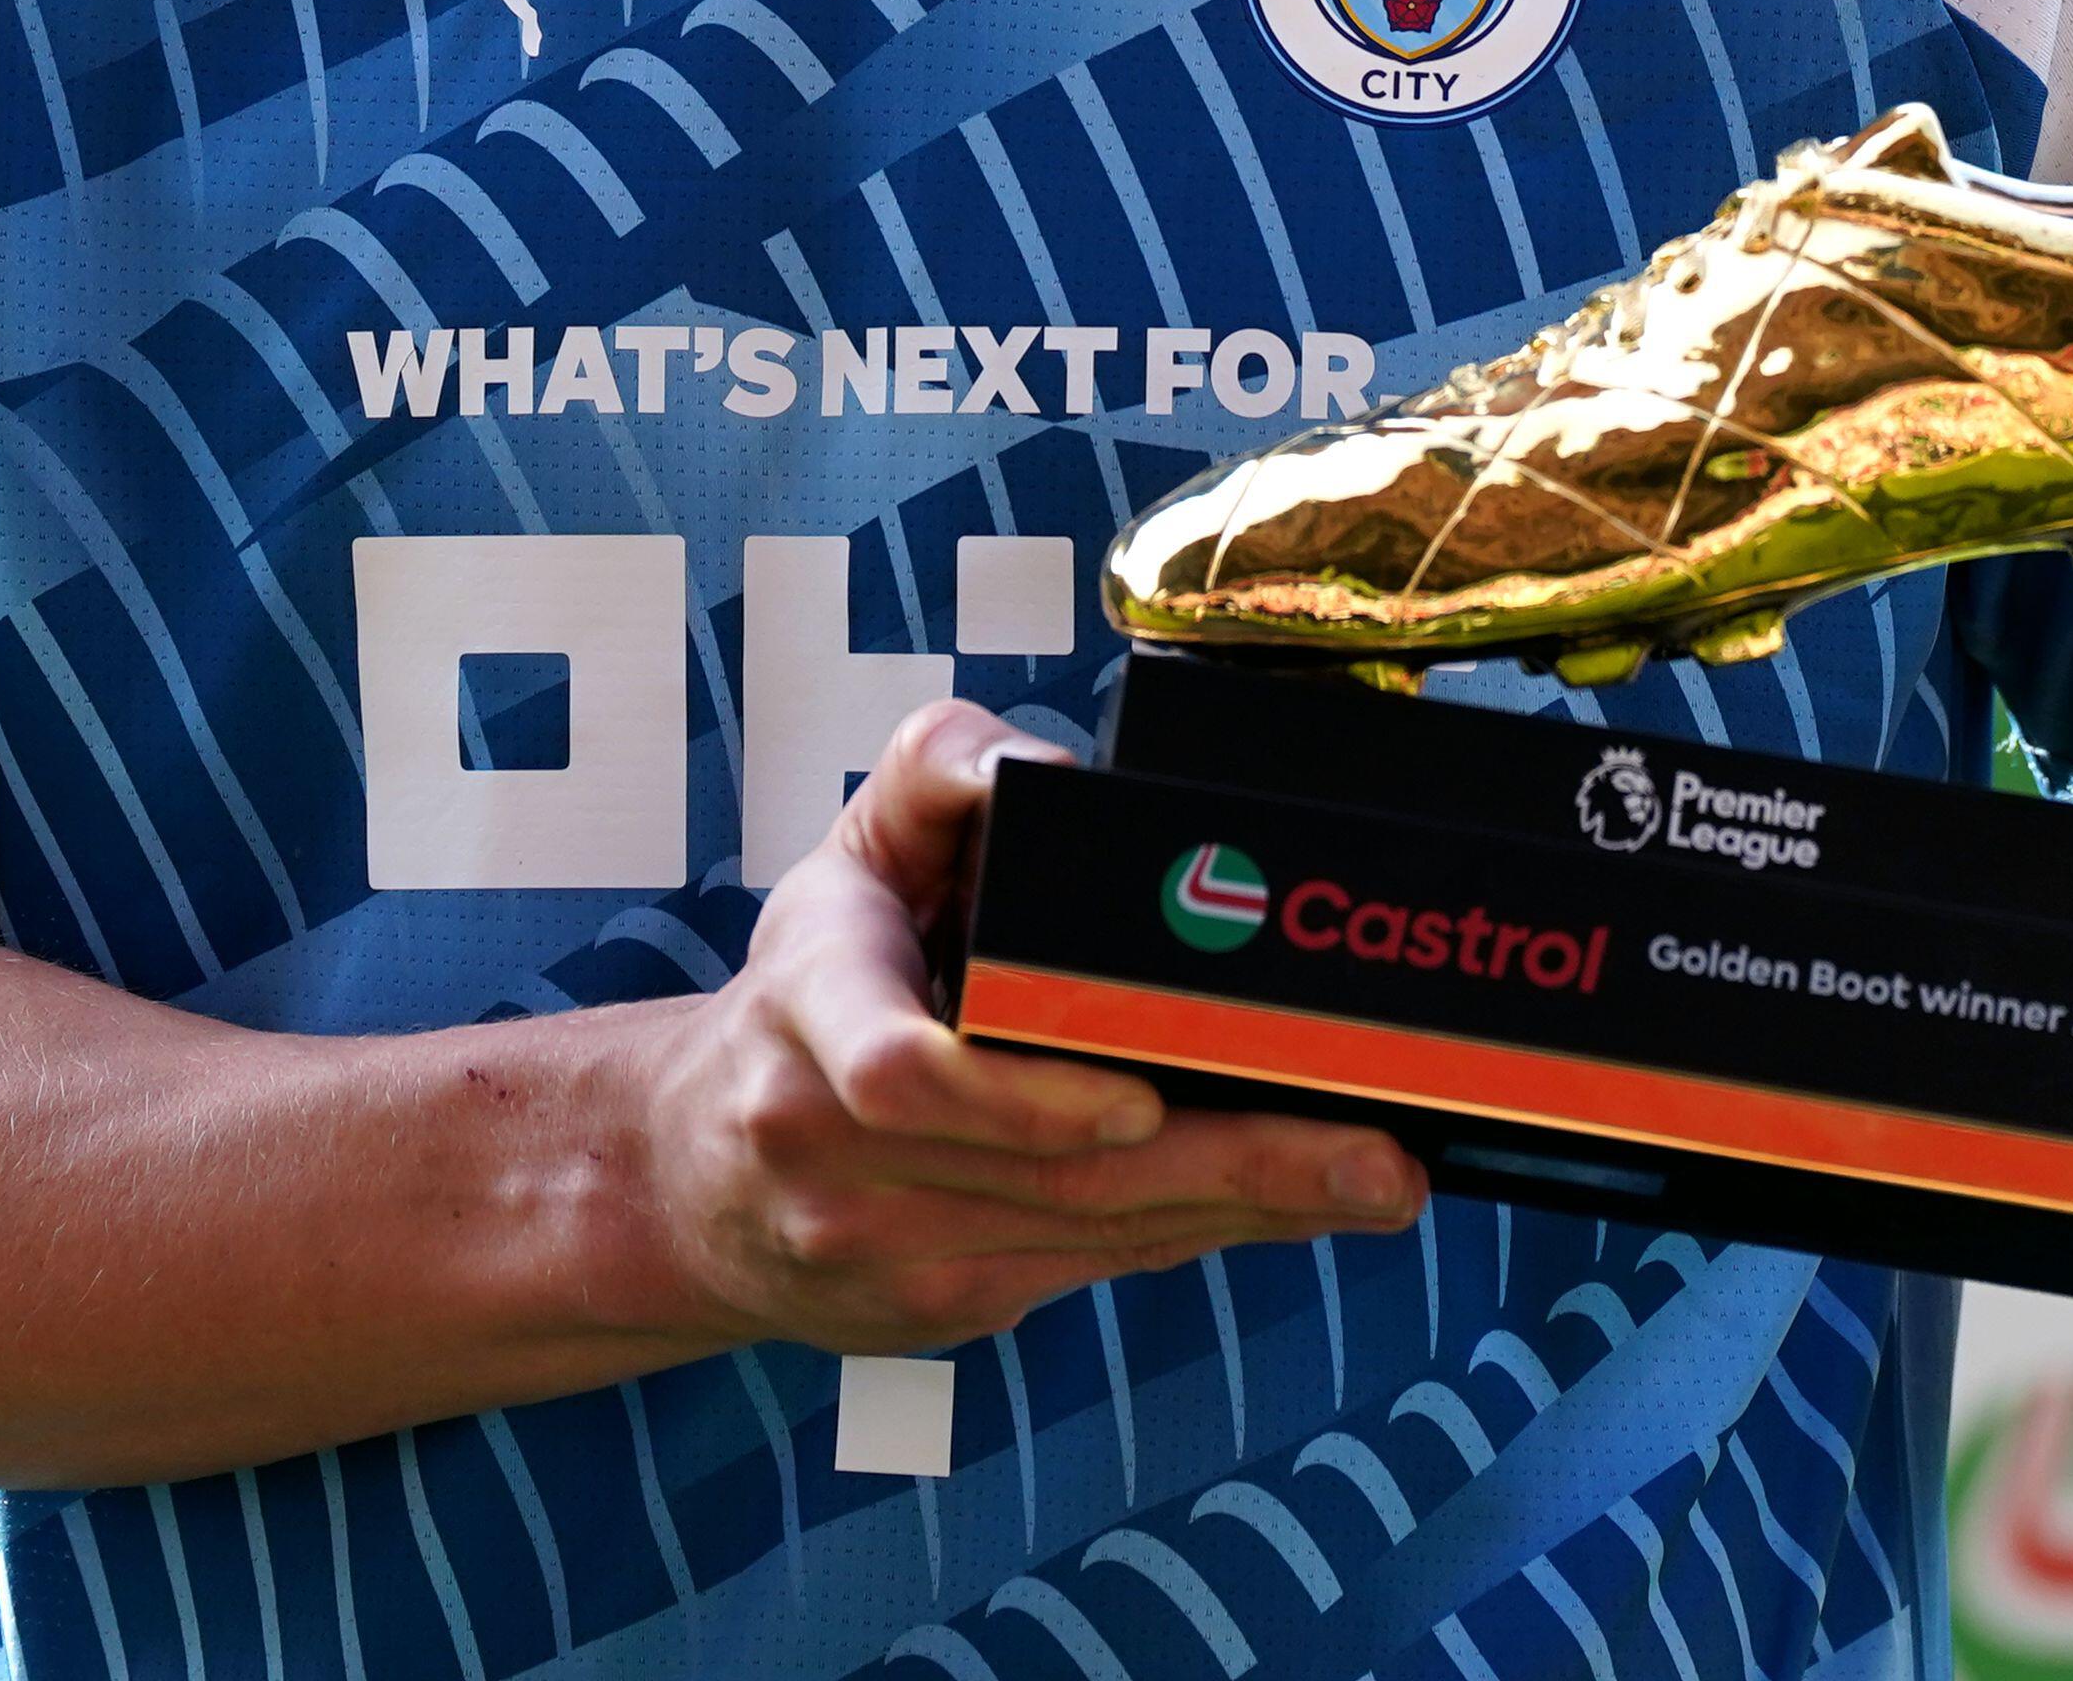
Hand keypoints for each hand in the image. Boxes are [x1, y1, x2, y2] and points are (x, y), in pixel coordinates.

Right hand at [628, 697, 1423, 1353]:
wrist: (694, 1177)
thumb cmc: (808, 989)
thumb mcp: (846, 857)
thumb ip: (935, 774)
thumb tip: (1040, 765)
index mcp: (808, 1012)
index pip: (895, 1073)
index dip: (1026, 1095)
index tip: (1139, 1097)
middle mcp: (837, 1149)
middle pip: (1053, 1171)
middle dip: (1233, 1162)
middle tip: (1374, 1157)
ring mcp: (888, 1247)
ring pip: (1095, 1230)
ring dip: (1252, 1206)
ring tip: (1378, 1179)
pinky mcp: (941, 1307)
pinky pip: (1095, 1267)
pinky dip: (1203, 1231)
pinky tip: (1295, 1203)